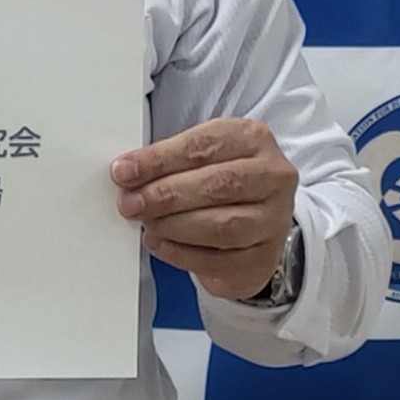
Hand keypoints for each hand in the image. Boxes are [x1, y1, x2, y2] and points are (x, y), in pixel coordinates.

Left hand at [111, 118, 295, 302]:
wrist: (253, 221)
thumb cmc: (220, 181)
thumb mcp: (200, 157)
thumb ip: (168, 161)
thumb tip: (127, 172)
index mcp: (252, 138)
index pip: (204, 146)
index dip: (160, 159)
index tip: (125, 171)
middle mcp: (272, 176)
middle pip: (217, 185)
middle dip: (165, 195)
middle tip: (131, 202)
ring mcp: (273, 219)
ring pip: (222, 225)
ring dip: (174, 225)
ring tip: (147, 223)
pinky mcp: (263, 257)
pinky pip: (220, 260)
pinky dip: (182, 254)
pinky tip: (160, 244)